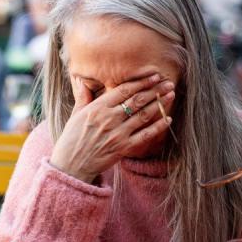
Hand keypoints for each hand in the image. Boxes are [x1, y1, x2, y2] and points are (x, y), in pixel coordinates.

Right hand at [50, 74, 175, 182]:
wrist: (71, 166)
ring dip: (159, 104)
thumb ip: (82, 97)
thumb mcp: (75, 115)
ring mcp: (117, 134)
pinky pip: (145, 136)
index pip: (123, 90)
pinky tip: (168, 119)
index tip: (153, 75)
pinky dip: (158, 127)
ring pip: (143, 115)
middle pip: (137, 100)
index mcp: (97, 108)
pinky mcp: (123, 148)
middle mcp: (109, 119)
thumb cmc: (71, 139)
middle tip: (168, 82)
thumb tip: (81, 80)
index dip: (141, 81)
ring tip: (171, 95)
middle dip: (154, 90)